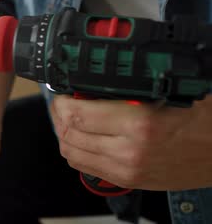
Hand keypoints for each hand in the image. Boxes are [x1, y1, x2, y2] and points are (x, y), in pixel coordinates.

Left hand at [51, 95, 211, 190]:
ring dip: (64, 133)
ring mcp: (127, 169)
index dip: (62, 101)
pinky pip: (85, 166)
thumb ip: (132, 87)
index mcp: (139, 123)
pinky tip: (81, 136)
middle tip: (62, 103)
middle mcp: (129, 150)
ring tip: (69, 118)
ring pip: (72, 152)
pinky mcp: (128, 180)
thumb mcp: (170, 93)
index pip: (77, 114)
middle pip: (70, 134)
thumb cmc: (204, 121)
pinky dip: (75, 150)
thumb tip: (95, 76)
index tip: (63, 92)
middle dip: (59, 115)